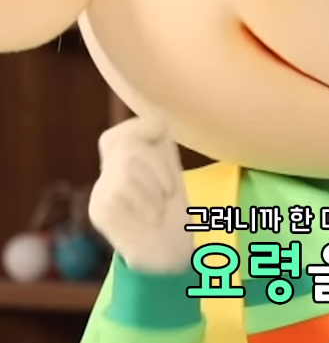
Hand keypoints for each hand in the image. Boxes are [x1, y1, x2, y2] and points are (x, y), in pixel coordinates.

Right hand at [89, 117, 193, 273]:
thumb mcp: (171, 177)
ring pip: (128, 159)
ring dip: (156, 182)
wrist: (169, 262)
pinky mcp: (99, 210)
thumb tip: (157, 119)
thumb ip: (160, 149)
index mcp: (126, 169)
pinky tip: (152, 217)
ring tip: (160, 206)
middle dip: (157, 161)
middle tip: (169, 189)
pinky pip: (123, 185)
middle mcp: (108, 178)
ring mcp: (101, 194)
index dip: (141, 129)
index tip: (163, 144)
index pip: (120, 134)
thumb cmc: (175, 222)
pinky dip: (148, 200)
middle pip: (126, 141)